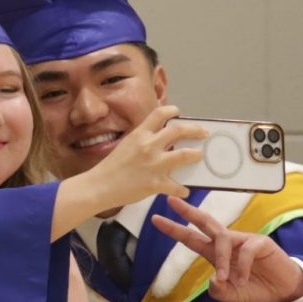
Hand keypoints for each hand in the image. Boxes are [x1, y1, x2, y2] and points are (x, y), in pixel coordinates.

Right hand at [86, 106, 204, 212]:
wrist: (99, 186)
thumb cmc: (109, 168)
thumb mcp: (125, 145)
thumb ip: (142, 140)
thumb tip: (158, 140)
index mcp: (139, 134)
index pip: (160, 113)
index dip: (173, 111)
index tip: (179, 113)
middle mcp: (149, 146)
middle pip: (179, 130)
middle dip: (195, 130)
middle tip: (203, 133)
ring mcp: (154, 164)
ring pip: (185, 155)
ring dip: (196, 155)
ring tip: (199, 156)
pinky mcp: (155, 183)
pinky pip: (177, 186)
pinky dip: (182, 189)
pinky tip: (184, 190)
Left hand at [150, 196, 302, 301]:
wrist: (283, 292)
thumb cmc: (255, 289)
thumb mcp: (232, 295)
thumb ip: (219, 291)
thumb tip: (214, 280)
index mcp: (216, 253)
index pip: (191, 238)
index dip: (175, 230)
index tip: (156, 220)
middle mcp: (227, 243)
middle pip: (205, 222)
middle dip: (187, 212)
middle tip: (171, 201)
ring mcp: (244, 240)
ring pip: (223, 240)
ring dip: (222, 261)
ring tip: (227, 280)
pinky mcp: (260, 242)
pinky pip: (246, 250)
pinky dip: (242, 267)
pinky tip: (244, 280)